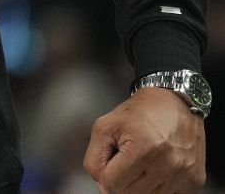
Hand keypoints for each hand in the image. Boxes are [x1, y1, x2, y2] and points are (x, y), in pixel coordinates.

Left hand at [83, 86, 205, 192]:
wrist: (175, 103)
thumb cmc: (140, 112)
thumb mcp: (104, 127)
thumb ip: (94, 159)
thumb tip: (102, 186)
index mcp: (143, 149)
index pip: (111, 182)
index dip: (105, 172)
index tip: (112, 158)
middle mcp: (168, 165)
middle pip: (128, 193)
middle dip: (121, 178)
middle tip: (128, 158)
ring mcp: (183, 175)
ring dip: (139, 183)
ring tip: (143, 161)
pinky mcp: (194, 180)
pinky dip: (157, 186)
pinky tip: (156, 168)